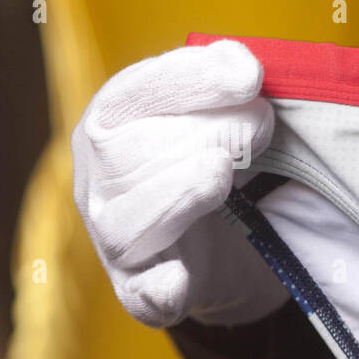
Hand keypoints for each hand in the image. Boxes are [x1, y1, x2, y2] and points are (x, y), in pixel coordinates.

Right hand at [72, 39, 287, 327]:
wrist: (222, 251)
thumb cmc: (215, 169)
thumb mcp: (220, 123)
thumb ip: (227, 95)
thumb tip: (242, 66)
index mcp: (111, 127)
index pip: (132, 93)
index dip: (190, 79)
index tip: (248, 72)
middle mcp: (98, 183)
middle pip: (125, 153)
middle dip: (201, 131)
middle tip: (261, 123)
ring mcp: (115, 242)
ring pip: (127, 220)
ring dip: (181, 190)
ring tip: (224, 171)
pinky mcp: (142, 292)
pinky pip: (143, 293)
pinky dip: (162, 285)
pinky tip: (180, 276)